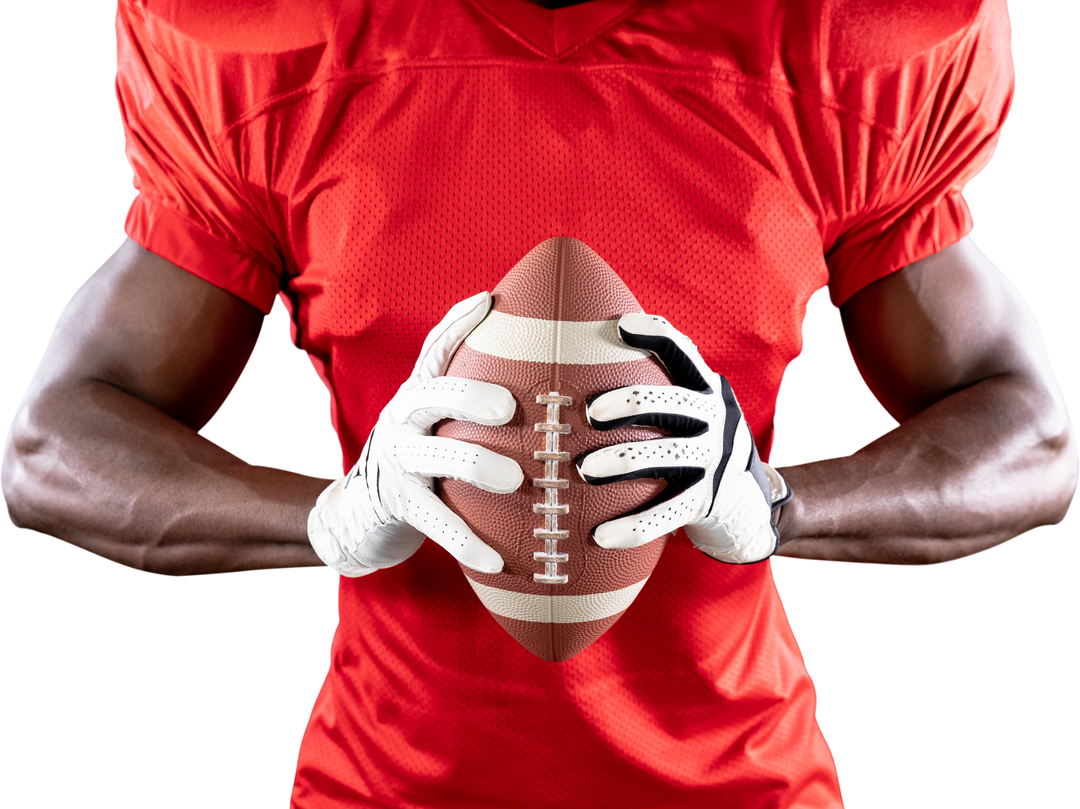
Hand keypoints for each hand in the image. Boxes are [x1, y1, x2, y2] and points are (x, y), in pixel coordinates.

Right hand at [308, 292, 523, 576]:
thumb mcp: (440, 421)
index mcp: (419, 393)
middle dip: (468, 396)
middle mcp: (402, 418)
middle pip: (430, 395)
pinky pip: (435, 521)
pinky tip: (499, 560)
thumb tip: (553, 373)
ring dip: (474, 465)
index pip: (435, 349)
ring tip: (514, 478)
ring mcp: (397, 462)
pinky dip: (467, 541)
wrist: (361, 512)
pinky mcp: (398, 505)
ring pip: (433, 456)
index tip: (489, 302)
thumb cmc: (425, 457)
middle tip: (508, 408)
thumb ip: (477, 399)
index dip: (458, 323)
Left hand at [575, 313, 791, 563]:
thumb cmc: (695, 440)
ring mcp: (712, 461)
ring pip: (666, 456)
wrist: (747, 500)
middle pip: (672, 403)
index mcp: (706, 389)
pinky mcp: (704, 501)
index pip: (684, 354)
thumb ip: (657, 382)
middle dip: (631, 404)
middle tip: (590, 413)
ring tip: (584, 470)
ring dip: (623, 462)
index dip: (656, 336)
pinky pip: (665, 514)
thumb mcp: (691, 408)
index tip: (621, 326)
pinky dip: (633, 527)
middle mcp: (714, 420)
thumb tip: (587, 344)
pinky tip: (600, 536)